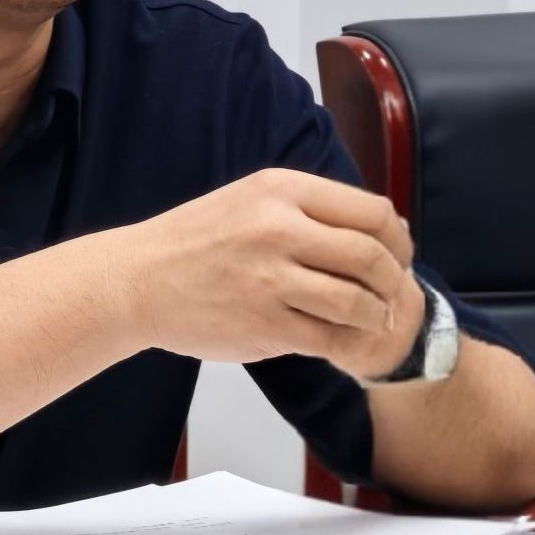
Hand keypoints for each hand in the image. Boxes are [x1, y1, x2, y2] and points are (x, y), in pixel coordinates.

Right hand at [102, 167, 423, 380]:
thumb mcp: (250, 199)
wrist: (137, 280)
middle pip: (371, 256)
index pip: (371, 211)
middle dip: (393, 281)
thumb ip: (307, 209)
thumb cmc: (195, 242)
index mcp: (281, 190)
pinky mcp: (264, 325)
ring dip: (375, 316)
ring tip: (371, 320)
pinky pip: (329, 339)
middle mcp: (279, 229)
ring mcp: (271, 279)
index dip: (397, 238)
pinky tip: (343, 341)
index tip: (396, 255)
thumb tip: (375, 227)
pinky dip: (348, 344)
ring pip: (357, 302)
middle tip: (390, 293)